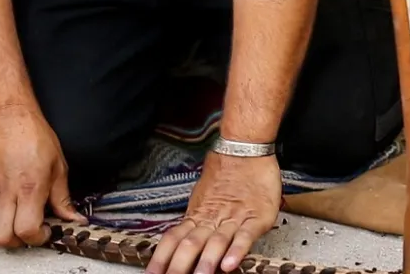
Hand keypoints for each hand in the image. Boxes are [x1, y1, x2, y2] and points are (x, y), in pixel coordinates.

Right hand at [0, 104, 85, 248]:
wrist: (9, 119)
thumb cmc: (34, 137)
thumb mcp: (59, 167)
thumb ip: (63, 197)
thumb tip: (74, 217)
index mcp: (30, 188)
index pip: (27, 229)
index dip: (39, 237)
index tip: (49, 231)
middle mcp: (6, 194)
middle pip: (3, 237)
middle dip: (20, 242)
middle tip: (33, 231)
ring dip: (3, 234)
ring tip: (18, 224)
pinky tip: (6, 214)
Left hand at [147, 152, 280, 273]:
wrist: (246, 148)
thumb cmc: (228, 172)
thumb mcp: (206, 196)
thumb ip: (198, 218)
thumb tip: (182, 240)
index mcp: (198, 214)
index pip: (173, 239)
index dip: (161, 258)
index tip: (152, 273)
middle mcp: (213, 218)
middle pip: (190, 244)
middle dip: (179, 266)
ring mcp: (235, 218)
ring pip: (216, 242)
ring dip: (206, 262)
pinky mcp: (257, 217)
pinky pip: (245, 235)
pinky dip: (236, 251)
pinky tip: (229, 264)